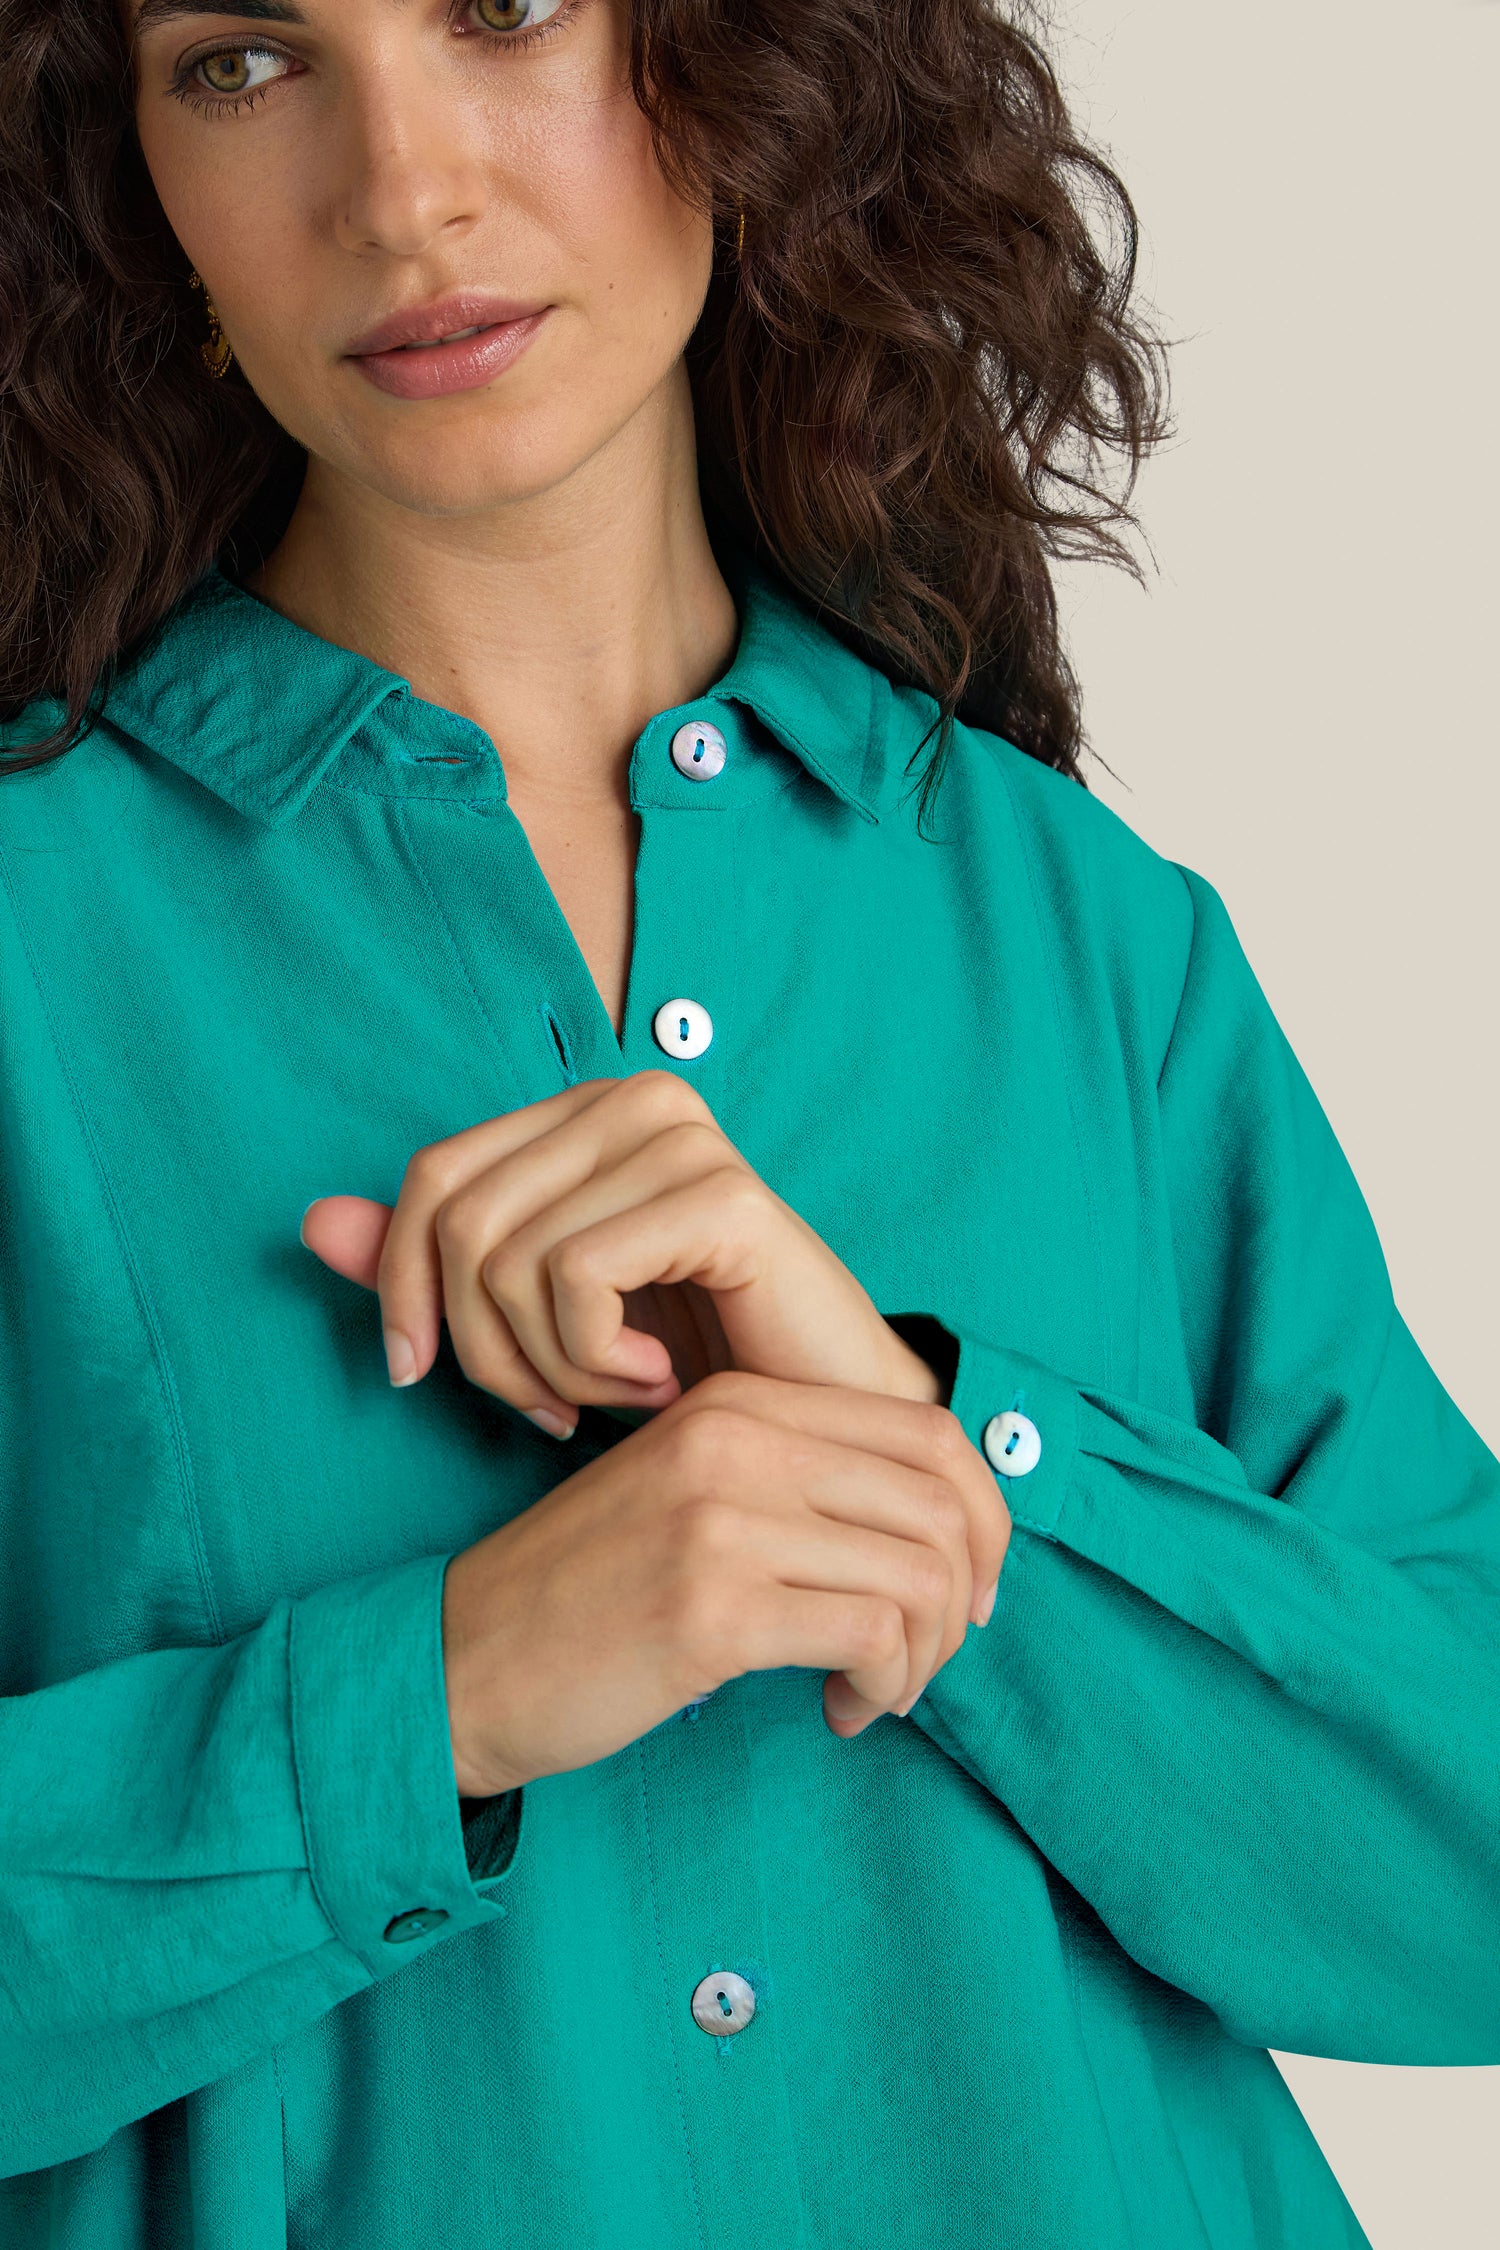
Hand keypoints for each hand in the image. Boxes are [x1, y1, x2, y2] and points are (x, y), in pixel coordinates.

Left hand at [299, 1070, 942, 1432]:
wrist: (829, 1420)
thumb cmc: (692, 1365)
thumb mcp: (538, 1323)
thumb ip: (430, 1267)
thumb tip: (313, 1223)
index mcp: (582, 1113)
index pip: (430, 1177)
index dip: (399, 1287)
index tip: (419, 1377)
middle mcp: (631, 1098)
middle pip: (459, 1221)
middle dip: (482, 1349)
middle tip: (553, 1412)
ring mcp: (681, 1135)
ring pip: (508, 1257)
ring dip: (548, 1367)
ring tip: (617, 1396)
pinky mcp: (720, 1192)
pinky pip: (575, 1277)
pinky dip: (595, 1361)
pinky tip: (658, 1381)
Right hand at [441, 1368, 1011, 1789]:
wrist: (464, 1661)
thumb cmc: (591, 1594)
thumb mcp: (692, 1494)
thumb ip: (796, 1483)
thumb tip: (945, 1531)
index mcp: (738, 1401)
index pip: (929, 1430)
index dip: (982, 1516)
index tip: (968, 1590)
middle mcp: (734, 1439)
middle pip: (941, 1500)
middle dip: (964, 1597)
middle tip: (927, 1659)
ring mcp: (722, 1519)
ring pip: (920, 1573)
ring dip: (924, 1656)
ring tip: (877, 1690)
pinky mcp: (711, 1609)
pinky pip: (872, 1635)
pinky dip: (883, 1686)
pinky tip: (838, 1711)